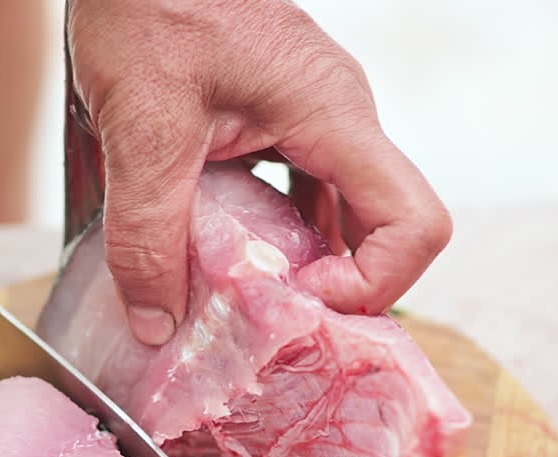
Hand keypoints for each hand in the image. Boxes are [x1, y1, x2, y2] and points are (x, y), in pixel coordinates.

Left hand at [67, 0, 450, 344]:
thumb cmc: (148, 6)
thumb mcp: (143, 129)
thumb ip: (148, 234)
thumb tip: (158, 324)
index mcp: (333, 114)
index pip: (414, 222)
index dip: (374, 283)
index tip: (303, 300)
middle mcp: (340, 119)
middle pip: (387, 229)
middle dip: (340, 290)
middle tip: (274, 323)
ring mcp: (314, 120)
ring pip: (342, 216)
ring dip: (304, 267)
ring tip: (245, 303)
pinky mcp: (282, 122)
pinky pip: (303, 195)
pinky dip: (275, 238)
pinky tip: (222, 258)